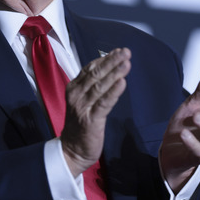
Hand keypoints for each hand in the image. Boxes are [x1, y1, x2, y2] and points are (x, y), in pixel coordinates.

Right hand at [61, 48, 131, 176]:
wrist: (72, 149)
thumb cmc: (81, 123)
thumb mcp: (83, 100)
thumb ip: (93, 86)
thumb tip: (110, 69)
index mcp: (74, 88)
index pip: (90, 68)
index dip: (105, 58)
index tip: (119, 50)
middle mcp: (76, 95)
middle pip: (96, 74)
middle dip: (112, 61)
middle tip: (126, 52)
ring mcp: (82, 107)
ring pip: (100, 86)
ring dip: (114, 73)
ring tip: (126, 63)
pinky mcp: (90, 120)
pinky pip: (103, 103)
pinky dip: (113, 92)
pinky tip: (122, 83)